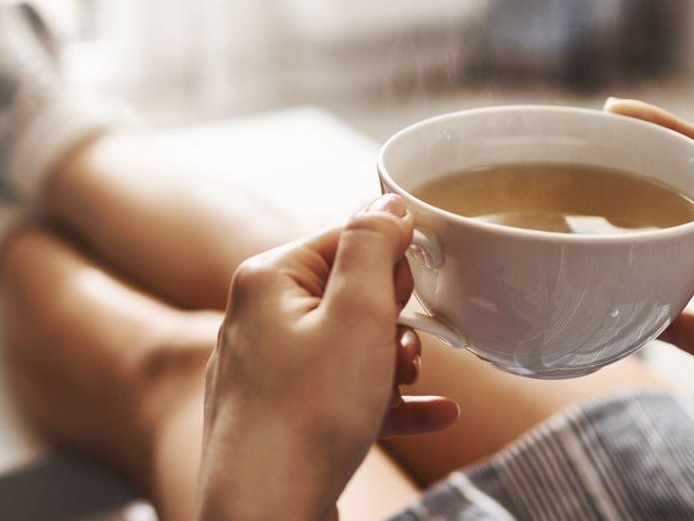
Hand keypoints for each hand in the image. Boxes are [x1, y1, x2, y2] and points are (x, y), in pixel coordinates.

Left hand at [197, 195, 458, 520]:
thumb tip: (388, 203)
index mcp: (268, 279)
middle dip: (392, 320)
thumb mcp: (356, 315)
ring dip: (392, 363)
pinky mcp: (280, 416)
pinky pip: (341, 394)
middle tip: (405, 350)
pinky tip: (436, 416)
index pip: (344, 239)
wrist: (264, 511)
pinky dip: (385, 402)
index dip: (391, 265)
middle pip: (348, 294)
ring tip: (410, 383)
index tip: (414, 296)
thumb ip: (373, 248)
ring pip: (348, 347)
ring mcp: (266, 370)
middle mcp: (258, 317)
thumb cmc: (307, 414)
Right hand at [607, 98, 693, 446]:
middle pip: (691, 207)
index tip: (621, 114)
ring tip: (586, 229)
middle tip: (589, 171)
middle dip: (643, 187)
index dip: (673, 134)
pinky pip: (676, 327)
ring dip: (636, 248)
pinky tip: (603, 308)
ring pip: (676, 262)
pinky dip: (640, 319)